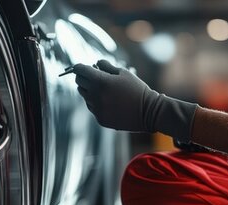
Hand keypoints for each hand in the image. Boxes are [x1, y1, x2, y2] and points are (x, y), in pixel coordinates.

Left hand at [73, 60, 198, 141]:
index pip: (80, 70)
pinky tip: (108, 101)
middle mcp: (96, 96)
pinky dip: (95, 102)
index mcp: (101, 82)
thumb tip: (95, 63)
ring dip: (89, 90)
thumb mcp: (124, 72)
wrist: (148, 112)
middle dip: (83, 77)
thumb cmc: (137, 89)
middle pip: (79, 82)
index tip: (80, 66)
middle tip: (92, 76)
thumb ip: (106, 66)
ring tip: (103, 89)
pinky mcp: (100, 119)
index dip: (79, 67)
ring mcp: (97, 109)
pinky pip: (91, 107)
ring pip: (84, 95)